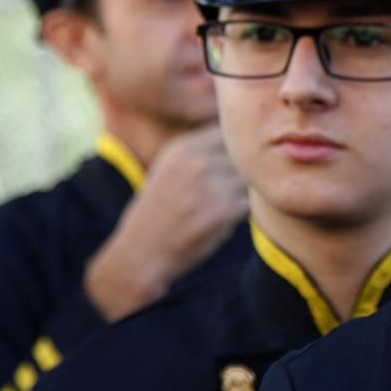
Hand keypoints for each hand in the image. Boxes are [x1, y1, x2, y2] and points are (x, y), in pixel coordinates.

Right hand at [84, 124, 248, 320]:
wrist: (140, 255)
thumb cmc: (158, 214)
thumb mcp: (169, 170)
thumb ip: (200, 153)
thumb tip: (241, 139)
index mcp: (183, 148)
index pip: (229, 135)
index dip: (236, 152)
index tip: (230, 169)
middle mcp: (197, 161)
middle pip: (243, 158)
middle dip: (241, 175)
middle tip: (227, 194)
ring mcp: (211, 185)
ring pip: (249, 181)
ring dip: (243, 195)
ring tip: (223, 208)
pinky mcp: (223, 210)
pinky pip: (250, 204)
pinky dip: (241, 214)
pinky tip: (221, 222)